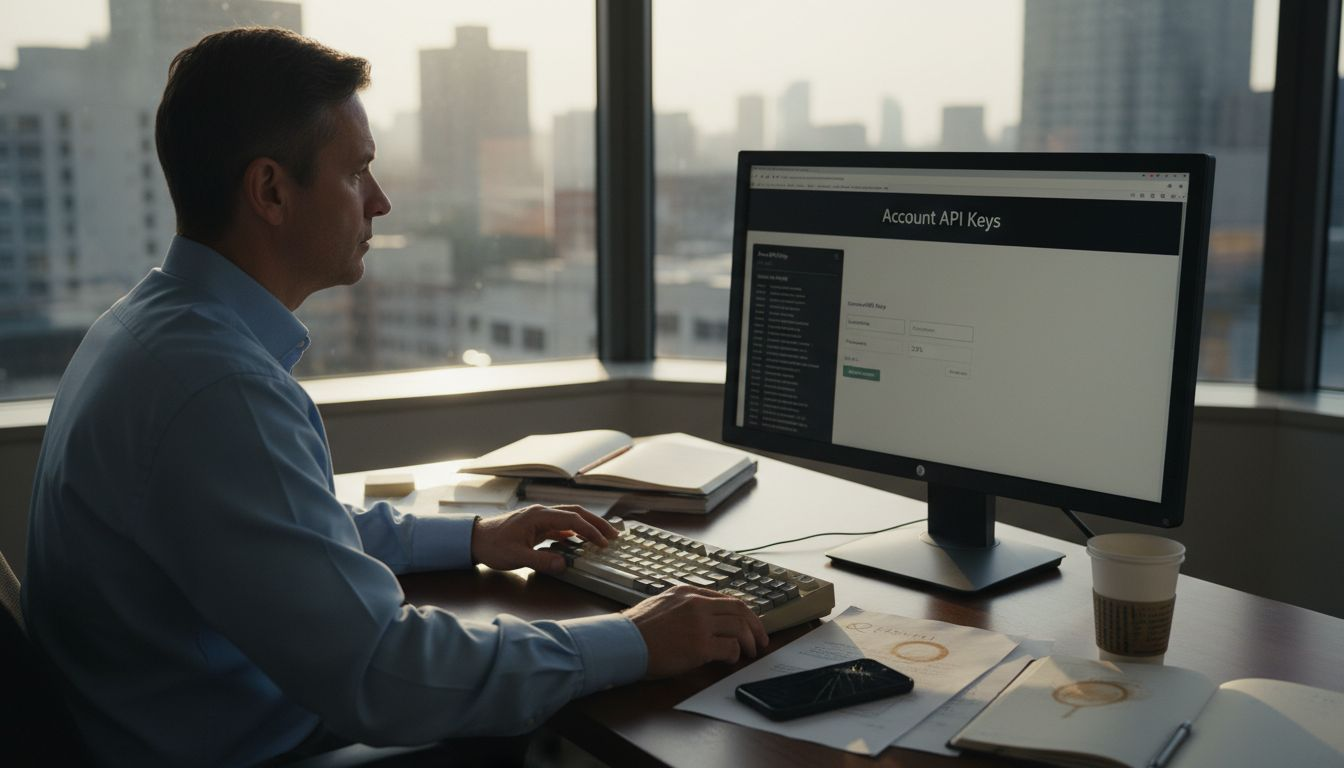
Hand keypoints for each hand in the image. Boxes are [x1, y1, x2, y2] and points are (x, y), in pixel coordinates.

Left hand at [470, 504, 617, 573]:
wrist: (473, 539)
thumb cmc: (492, 546)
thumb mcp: (516, 557)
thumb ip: (541, 561)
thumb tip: (564, 564)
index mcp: (539, 516)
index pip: (573, 519)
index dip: (591, 530)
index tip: (604, 543)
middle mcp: (542, 513)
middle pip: (576, 512)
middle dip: (597, 523)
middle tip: (614, 535)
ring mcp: (540, 519)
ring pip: (570, 517)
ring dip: (587, 526)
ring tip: (603, 537)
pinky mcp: (537, 526)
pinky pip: (561, 526)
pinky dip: (575, 532)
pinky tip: (581, 542)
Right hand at [624, 585, 768, 677]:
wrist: (622, 642)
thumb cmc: (636, 629)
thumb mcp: (660, 604)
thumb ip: (682, 606)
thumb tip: (699, 617)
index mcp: (687, 592)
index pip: (725, 598)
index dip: (742, 612)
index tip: (749, 623)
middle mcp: (696, 604)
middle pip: (739, 610)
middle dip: (755, 626)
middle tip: (761, 639)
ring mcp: (699, 624)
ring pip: (739, 627)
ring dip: (749, 641)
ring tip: (750, 652)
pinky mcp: (700, 646)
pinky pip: (730, 648)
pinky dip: (735, 655)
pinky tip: (730, 660)